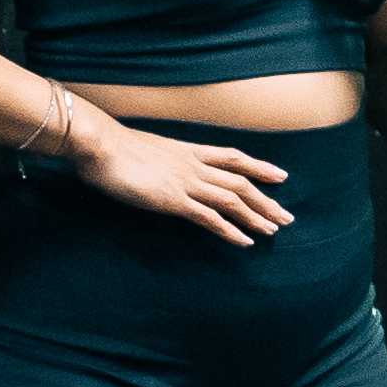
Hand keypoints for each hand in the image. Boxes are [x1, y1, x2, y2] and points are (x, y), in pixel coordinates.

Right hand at [67, 104, 294, 241]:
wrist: (100, 144)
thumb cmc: (113, 147)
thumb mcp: (145, 149)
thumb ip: (161, 160)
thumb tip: (162, 168)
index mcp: (188, 150)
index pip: (234, 158)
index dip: (259, 167)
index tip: (280, 175)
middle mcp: (193, 165)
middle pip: (241, 181)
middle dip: (266, 200)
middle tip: (286, 216)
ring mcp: (185, 182)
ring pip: (232, 199)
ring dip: (255, 216)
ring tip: (273, 231)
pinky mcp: (173, 200)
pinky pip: (210, 217)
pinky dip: (229, 230)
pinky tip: (244, 242)